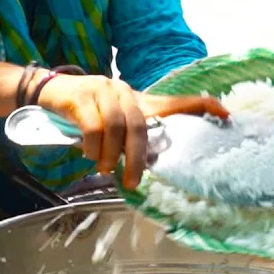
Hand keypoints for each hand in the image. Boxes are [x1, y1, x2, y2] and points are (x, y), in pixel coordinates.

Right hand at [35, 73, 228, 189]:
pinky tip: (86, 154)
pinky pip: (92, 127)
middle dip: (137, 158)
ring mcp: (102, 91)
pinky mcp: (80, 97)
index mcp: (137, 100)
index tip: (226, 114)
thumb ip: (129, 135)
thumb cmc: (84, 112)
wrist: (47, 92)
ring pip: (116, 128)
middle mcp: (124, 91)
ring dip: (110, 155)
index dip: (200, 106)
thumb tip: (144, 166)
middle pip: (140, 126)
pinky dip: (91, 146)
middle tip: (132, 182)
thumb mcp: (111, 120)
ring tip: (103, 168)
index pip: (174, 101)